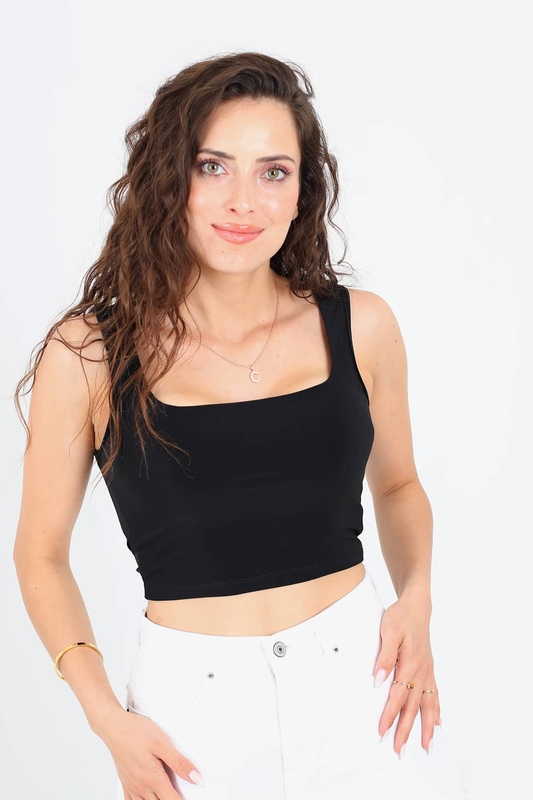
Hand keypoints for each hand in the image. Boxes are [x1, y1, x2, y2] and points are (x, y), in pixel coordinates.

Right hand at [99, 706, 205, 797]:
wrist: (114, 727)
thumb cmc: (136, 731)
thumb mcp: (162, 743)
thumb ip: (180, 762)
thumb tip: (196, 778)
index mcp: (153, 779)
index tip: (190, 797)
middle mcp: (142, 787)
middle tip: (180, 792)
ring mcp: (132, 787)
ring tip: (166, 794)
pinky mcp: (126, 784)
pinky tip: (148, 797)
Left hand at [373, 594, 440, 756]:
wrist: (417, 606)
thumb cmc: (401, 617)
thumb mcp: (388, 631)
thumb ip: (384, 657)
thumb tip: (378, 680)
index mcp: (410, 663)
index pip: (398, 695)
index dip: (389, 715)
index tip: (382, 731)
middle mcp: (422, 671)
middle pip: (413, 706)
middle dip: (406, 730)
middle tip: (399, 750)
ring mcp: (427, 671)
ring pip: (428, 704)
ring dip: (426, 726)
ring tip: (425, 746)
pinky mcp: (429, 668)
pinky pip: (435, 693)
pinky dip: (436, 710)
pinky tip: (437, 723)